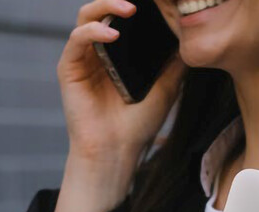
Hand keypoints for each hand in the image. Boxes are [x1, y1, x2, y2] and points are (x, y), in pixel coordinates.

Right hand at [58, 0, 186, 161]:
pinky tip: (111, 35)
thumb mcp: (166, 86)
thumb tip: (189, 35)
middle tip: (140, 2)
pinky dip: (93, 31)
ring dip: (106, 6)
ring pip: (86, 17)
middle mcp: (99, 51)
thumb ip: (174, 60)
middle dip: (118, 0)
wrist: (117, 151)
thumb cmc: (139, 124)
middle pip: (102, 10)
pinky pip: (76, 39)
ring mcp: (83, 58)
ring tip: (129, 9)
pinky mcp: (69, 68)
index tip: (157, 2)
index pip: (123, 18)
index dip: (136, 6)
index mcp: (119, 53)